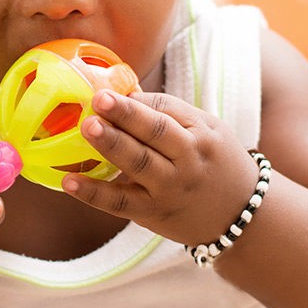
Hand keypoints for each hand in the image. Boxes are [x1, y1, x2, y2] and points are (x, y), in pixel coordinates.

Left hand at [62, 90, 258, 246]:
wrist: (239, 217)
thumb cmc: (213, 162)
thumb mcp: (205, 130)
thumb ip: (168, 113)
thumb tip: (122, 93)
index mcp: (200, 135)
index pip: (167, 112)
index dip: (135, 103)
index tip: (106, 91)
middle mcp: (187, 161)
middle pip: (156, 135)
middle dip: (127, 117)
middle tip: (98, 100)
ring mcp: (169, 189)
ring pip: (139, 165)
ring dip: (111, 145)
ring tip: (87, 127)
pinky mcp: (152, 214)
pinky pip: (120, 203)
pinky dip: (94, 194)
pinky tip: (69, 182)